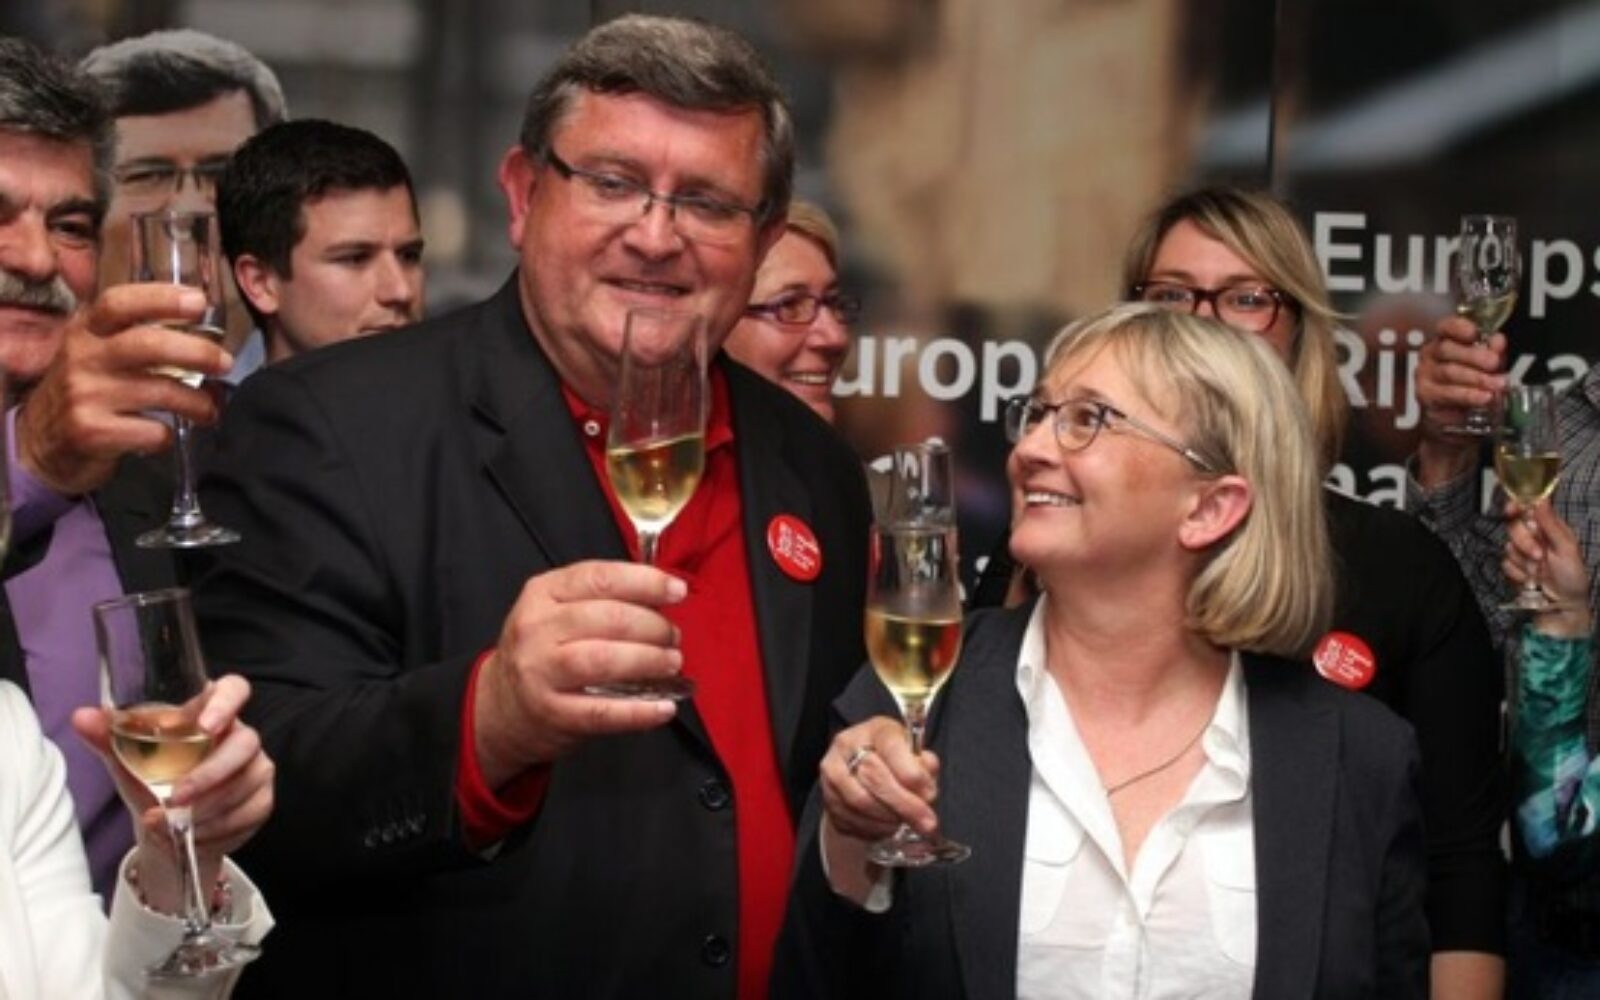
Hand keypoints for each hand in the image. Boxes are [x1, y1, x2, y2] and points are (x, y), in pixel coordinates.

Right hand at [15, 283, 232, 495]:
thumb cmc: (88, 391)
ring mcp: (84, 395)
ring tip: (209, 409)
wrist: (42, 442)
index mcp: (86, 331)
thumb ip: (134, 336)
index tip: (199, 302)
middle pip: (148, 344)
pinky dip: (168, 434)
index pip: (119, 303)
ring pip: (160, 391)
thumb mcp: (97, 354)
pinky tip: (165, 434)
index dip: (161, 298)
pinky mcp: (90, 432)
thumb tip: (203, 331)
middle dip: (197, 352)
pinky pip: (151, 431)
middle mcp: (82, 357)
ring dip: (197, 402)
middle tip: (224, 362)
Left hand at [72, 675, 274, 914]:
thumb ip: (107, 737)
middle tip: (174, 798)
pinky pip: (247, 813)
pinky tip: (191, 835)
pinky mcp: (262, 800)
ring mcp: (257, 768)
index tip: (206, 725)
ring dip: (205, 809)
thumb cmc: (151, 781)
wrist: (167, 827)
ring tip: (168, 825)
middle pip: (245, 744)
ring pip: (244, 784)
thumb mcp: (127, 760)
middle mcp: (241, 736)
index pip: (234, 689)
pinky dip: (215, 828)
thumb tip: (81, 716)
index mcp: (210, 714)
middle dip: (209, 775)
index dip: (227, 702)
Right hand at [472, 561, 685, 785]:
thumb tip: (662, 597)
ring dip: (648, 660)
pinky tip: (664, 707)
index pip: (601, 578)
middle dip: (653, 626)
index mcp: (543, 593)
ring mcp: (540, 672)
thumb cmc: (543, 652)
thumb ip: (603, 598)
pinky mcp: (551, 713)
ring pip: (604, 660)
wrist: (502, 705)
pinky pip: (602, 711)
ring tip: (671, 663)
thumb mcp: (559, 611)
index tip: (676, 591)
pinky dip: (639, 711)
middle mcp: (537, 629)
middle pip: (608, 618)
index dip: (646, 582)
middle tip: (672, 636)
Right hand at [819, 716, 940, 843]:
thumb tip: (926, 788)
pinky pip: (848, 818)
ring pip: (859, 801)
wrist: (861, 766)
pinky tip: (887, 828)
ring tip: (906, 825)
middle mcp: (848, 745)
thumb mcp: (915, 753)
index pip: (892, 747)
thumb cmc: (895, 758)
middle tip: (927, 823)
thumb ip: (926, 766)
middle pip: (874, 776)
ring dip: (887, 819)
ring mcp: (832, 770)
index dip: (912, 774)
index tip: (930, 795)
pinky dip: (872, 829)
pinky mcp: (826, 795)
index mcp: (876, 729)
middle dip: (905, 804)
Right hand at [1414, 315, 1505, 486]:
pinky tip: (1483, 398)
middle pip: (1447, 349)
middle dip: (1474, 356)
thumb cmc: (1470, 388)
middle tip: (1495, 363)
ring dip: (1475, 378)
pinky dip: (1467, 396)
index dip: (1458, 327)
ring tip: (1496, 385)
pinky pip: (1446, 394)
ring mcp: (1424, 376)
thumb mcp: (1486, 368)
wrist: (1455, 423)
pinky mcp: (1425, 396)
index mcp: (1444, 341)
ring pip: (1448, 372)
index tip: (1474, 334)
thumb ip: (1493, 353)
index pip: (1445, 327)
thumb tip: (1498, 340)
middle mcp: (1430, 356)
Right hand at [1505, 499, 1591, 637]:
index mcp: (1549, 527)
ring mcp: (1522, 551)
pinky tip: (1531, 579)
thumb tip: (1541, 500)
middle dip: (1524, 543)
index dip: (1516, 505)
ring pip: (1508, 546)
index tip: (1511, 510)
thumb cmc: (1573, 576)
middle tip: (1540, 556)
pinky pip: (1505, 564)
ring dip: (1523, 562)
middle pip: (1513, 526)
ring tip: (1540, 572)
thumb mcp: (1567, 548)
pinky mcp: (1513, 566)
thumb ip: (1551, 524)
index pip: (1526, 507)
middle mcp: (1534, 536)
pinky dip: (1518, 573)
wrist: (1564, 606)